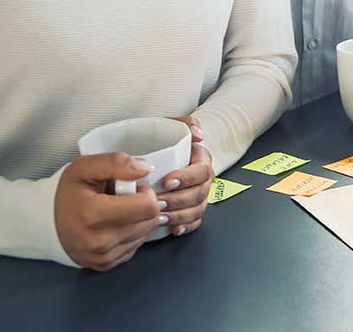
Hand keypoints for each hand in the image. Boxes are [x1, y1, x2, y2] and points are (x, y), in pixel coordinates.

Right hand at [54, 153, 164, 270]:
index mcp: (94, 215)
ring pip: (145, 234)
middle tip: (121, 199)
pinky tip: (114, 225)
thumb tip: (145, 169)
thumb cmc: (67, 192)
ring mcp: (103, 257)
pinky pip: (135, 246)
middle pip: (150, 221)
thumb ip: (116, 163)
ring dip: (138, 220)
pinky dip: (130, 234)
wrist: (45, 223)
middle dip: (142, 205)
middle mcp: (100, 242)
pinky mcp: (105, 265)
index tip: (131, 188)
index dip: (146, 193)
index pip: (148, 207)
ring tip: (115, 212)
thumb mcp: (85, 167)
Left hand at [162, 115, 213, 236]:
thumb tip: (198, 134)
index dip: (187, 178)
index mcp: (201, 159)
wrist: (149, 159)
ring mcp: (198, 195)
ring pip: (198, 209)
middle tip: (158, 202)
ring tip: (159, 216)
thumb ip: (184, 123)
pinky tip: (171, 228)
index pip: (202, 170)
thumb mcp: (169, 126)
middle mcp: (202, 178)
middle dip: (180, 200)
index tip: (167, 181)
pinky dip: (184, 227)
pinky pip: (194, 222)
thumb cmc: (159, 143)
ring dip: (179, 215)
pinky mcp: (190, 210)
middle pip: (200, 193)